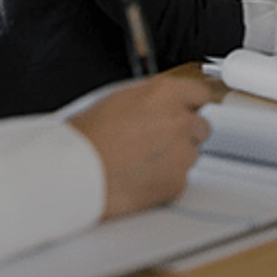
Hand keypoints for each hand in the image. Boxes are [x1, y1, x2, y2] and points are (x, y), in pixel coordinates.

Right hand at [68, 76, 211, 219]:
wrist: (75, 170)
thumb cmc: (89, 134)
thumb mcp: (121, 96)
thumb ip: (152, 97)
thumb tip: (164, 101)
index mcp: (165, 93)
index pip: (201, 93)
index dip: (191, 104)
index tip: (187, 110)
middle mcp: (179, 120)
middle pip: (201, 126)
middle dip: (185, 133)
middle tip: (158, 140)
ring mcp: (181, 153)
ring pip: (191, 154)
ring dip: (175, 157)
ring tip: (143, 160)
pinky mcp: (176, 183)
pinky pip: (180, 179)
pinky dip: (166, 180)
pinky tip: (141, 177)